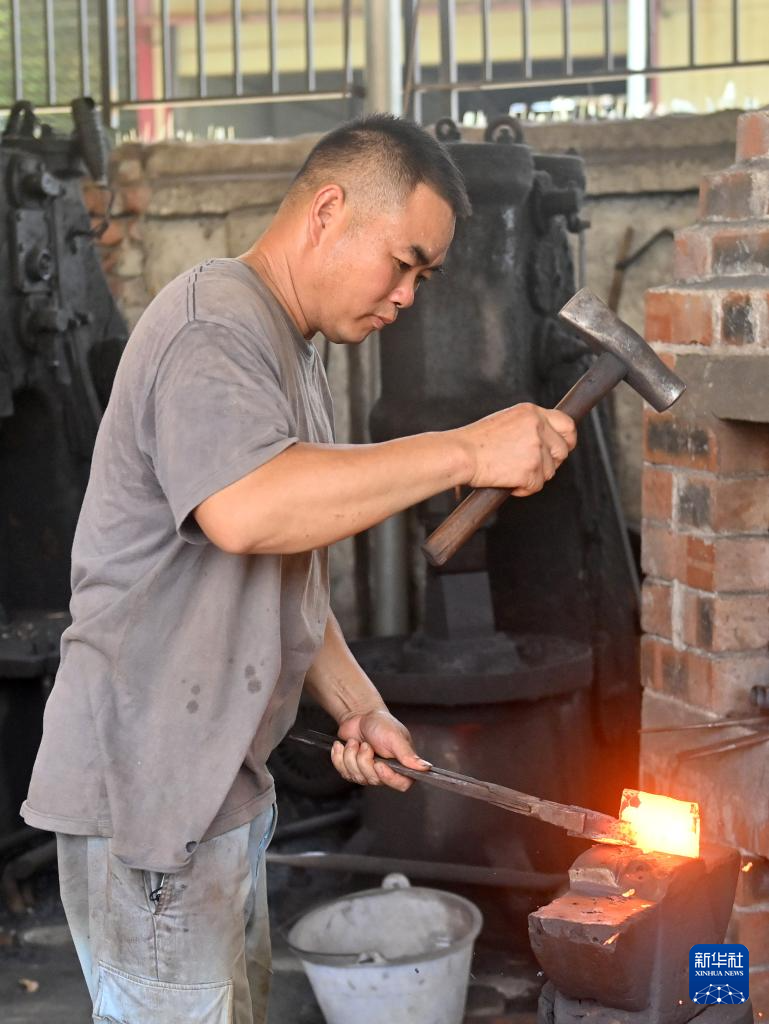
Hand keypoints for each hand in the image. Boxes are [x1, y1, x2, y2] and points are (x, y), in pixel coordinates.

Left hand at [331, 708, 430, 791]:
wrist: (360, 716)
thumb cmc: (381, 724)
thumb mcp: (396, 737)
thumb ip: (408, 755)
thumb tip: (425, 768)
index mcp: (401, 765)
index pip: (401, 784)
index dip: (388, 777)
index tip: (379, 764)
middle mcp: (385, 772)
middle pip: (373, 780)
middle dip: (364, 760)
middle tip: (366, 744)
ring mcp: (367, 773)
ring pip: (355, 776)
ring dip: (351, 755)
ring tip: (356, 742)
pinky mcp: (352, 770)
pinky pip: (342, 771)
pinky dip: (339, 755)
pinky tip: (343, 745)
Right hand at [454, 403, 576, 495]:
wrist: (460, 453)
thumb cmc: (474, 441)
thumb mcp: (506, 421)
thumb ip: (529, 427)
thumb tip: (546, 440)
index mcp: (531, 412)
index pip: (567, 424)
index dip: (567, 439)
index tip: (563, 447)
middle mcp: (537, 427)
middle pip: (562, 450)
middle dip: (551, 462)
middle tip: (532, 467)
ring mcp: (536, 448)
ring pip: (550, 471)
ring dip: (533, 477)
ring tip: (510, 472)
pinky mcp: (532, 469)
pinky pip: (536, 486)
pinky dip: (523, 489)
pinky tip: (507, 481)